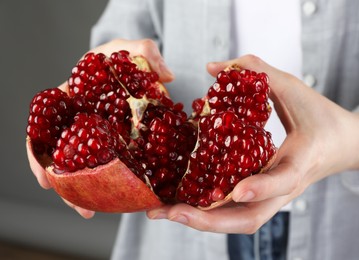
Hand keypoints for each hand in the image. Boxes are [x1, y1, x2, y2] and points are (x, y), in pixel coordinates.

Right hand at [28, 38, 173, 217]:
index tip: (45, 178)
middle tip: (78, 207)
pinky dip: (112, 181)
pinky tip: (121, 197)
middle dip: (67, 185)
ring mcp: (98, 136)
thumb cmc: (124, 57)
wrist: (135, 68)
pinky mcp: (118, 143)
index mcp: (71, 100)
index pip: (45, 128)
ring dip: (87, 190)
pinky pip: (111, 164)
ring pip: (86, 166)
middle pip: (64, 156)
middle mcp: (81, 122)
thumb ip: (146, 53)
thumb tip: (166, 77)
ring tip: (94, 212)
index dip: (40, 155)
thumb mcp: (130, 48)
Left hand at [146, 54, 358, 232]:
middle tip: (172, 212)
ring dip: (202, 222)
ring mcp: (274, 196)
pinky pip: (236, 211)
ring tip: (165, 212)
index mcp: (303, 160)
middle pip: (251, 218)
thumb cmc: (322, 117)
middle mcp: (286, 188)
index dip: (262, 187)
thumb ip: (258, 72)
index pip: (284, 180)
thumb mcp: (295, 88)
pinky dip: (209, 212)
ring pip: (240, 221)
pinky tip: (182, 203)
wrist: (343, 145)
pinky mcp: (264, 196)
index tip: (236, 190)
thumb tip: (214, 67)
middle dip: (210, 221)